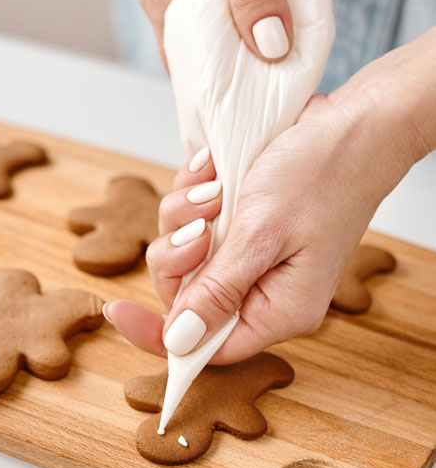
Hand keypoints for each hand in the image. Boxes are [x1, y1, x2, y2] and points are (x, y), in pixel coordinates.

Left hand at [106, 30, 435, 361]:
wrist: (352, 121)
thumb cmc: (324, 174)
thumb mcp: (263, 235)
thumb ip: (218, 290)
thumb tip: (179, 340)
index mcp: (280, 310)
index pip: (206, 346)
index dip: (158, 334)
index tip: (116, 309)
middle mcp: (263, 289)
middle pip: (185, 294)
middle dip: (176, 253)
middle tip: (198, 223)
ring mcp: (251, 254)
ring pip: (182, 252)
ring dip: (185, 214)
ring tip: (216, 187)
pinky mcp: (240, 222)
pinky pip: (191, 218)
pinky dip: (193, 193)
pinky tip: (214, 169)